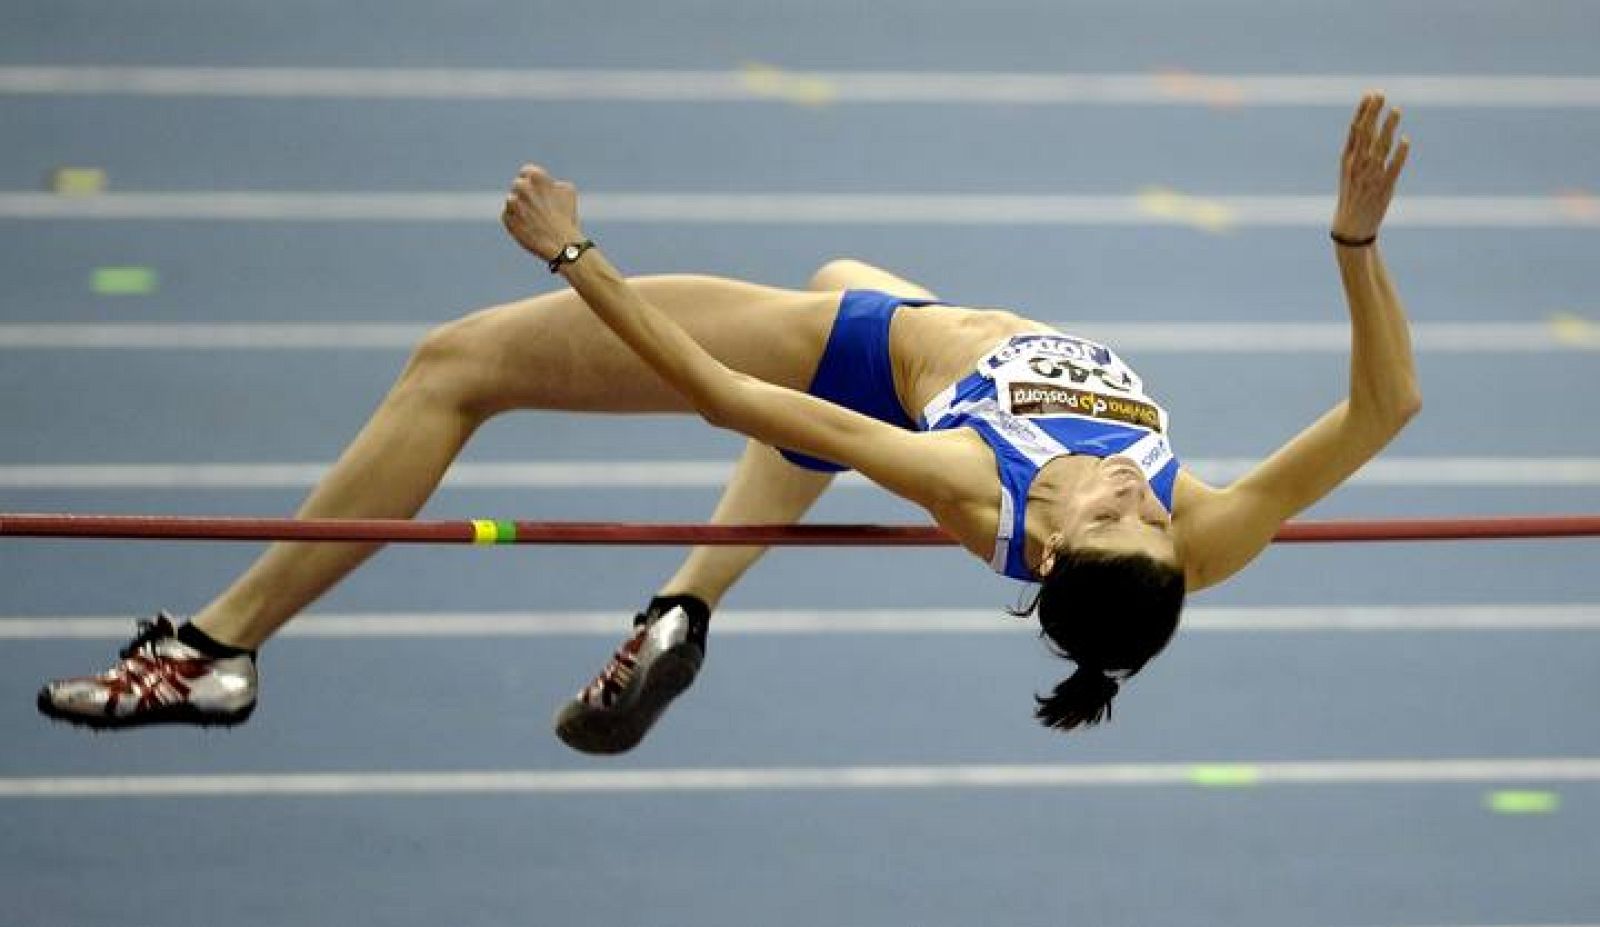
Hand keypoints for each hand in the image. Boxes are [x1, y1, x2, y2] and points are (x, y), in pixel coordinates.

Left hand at [501, 164, 584, 261]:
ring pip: (511, 200)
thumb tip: (545, 183)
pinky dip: (516, 221)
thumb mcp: (568, 192)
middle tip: (535, 206)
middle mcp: (522, 188)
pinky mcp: (507, 219)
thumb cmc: (567, 218)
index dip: (532, 181)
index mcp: (536, 177)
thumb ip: (552, 183)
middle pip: (518, 185)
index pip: (527, 171)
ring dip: (519, 207)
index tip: (536, 189)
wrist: (561, 244)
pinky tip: (529, 228)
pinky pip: (508, 216)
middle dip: (525, 194)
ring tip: (534, 219)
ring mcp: (513, 203)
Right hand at [1332, 92, 1409, 242]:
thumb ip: (1362, 148)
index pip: (1355, 130)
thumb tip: (1371, 125)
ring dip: (1387, 128)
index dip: (1363, 111)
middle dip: (1372, 113)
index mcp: (1348, 159)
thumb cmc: (1353, 195)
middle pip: (1365, 134)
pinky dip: (1399, 155)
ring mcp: (1370, 176)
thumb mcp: (1351, 170)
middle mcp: (1357, 165)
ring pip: (1379, 147)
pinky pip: (1392, 168)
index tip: (1371, 94)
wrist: (1351, 226)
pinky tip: (1406, 141)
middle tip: (1381, 94)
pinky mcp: (1383, 187)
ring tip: (1396, 110)